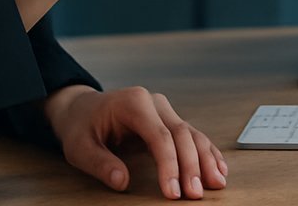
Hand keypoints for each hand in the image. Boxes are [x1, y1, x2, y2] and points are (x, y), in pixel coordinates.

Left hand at [46, 85, 228, 200]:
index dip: (170, 165)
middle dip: (192, 166)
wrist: (81, 109)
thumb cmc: (80, 126)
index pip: (160, 136)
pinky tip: (218, 168)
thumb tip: (122, 182)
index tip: (172, 192)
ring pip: (193, 134)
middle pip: (182, 134)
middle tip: (195, 194)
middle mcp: (154, 103)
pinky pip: (192, 135)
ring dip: (206, 159)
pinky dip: (207, 152)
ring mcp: (164, 110)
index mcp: (134, 103)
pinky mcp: (168, 120)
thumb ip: (100, 163)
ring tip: (216, 183)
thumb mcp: (79, 147)